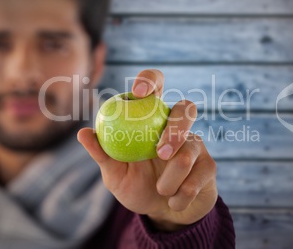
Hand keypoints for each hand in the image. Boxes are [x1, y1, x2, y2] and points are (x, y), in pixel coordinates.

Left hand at [78, 69, 217, 230]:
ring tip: (161, 190)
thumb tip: (83, 133)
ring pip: (188, 152)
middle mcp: (177, 126)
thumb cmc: (137, 186)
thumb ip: (103, 154)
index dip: (150, 80)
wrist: (163, 213)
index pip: (156, 86)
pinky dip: (180, 196)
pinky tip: (174, 201)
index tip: (138, 93)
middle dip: (175, 129)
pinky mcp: (209, 165)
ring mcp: (196, 144)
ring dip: (170, 179)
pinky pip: (196, 179)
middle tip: (160, 152)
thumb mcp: (115, 174)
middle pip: (187, 108)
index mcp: (153, 120)